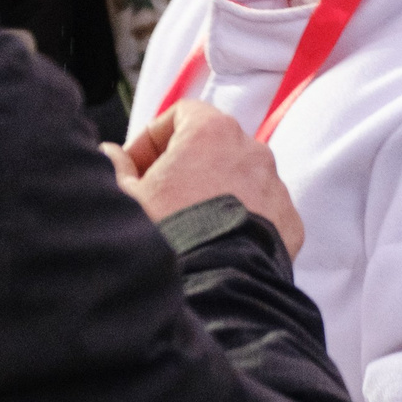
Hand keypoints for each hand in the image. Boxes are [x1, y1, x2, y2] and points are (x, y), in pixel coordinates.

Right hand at [102, 102, 305, 256]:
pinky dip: (240, 220)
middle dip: (183, 166)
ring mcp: (276, 186)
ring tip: (187, 226)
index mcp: (212, 132)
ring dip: (213, 192)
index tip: (136, 166)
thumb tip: (112, 155)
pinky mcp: (289, 221)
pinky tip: (215, 244)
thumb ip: (115, 166)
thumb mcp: (126, 198)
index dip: (153, 138)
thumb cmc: (169, 236)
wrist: (216, 287)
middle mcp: (251, 150)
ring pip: (239, 178)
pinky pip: (261, 211)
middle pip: (212, 146)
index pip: (181, 114)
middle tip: (158, 196)